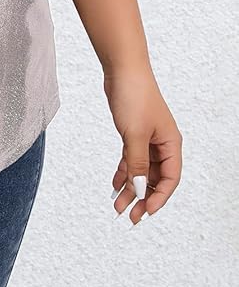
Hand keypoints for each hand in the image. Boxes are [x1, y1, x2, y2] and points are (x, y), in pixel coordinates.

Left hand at [103, 68, 181, 225]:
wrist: (122, 70)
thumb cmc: (134, 97)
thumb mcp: (134, 134)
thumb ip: (136, 163)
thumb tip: (138, 189)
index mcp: (171, 143)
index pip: (170, 179)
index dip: (158, 198)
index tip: (145, 212)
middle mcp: (162, 143)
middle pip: (155, 178)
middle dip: (142, 197)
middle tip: (129, 216)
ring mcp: (147, 139)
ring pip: (140, 170)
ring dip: (130, 187)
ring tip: (117, 205)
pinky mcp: (133, 133)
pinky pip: (131, 159)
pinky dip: (124, 172)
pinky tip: (115, 185)